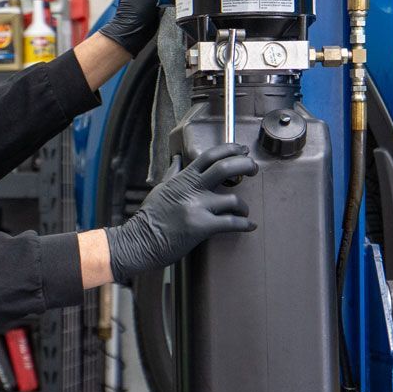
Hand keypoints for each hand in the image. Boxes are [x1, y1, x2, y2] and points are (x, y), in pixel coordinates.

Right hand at [105, 143, 258, 280]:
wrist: (139, 242)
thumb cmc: (149, 218)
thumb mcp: (160, 189)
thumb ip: (173, 173)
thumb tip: (178, 159)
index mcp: (183, 179)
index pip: (210, 156)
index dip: (230, 149)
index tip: (242, 149)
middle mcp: (191, 190)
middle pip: (226, 168)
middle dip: (245, 165)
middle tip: (253, 169)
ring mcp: (197, 208)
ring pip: (233, 200)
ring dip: (244, 206)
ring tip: (244, 212)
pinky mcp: (201, 228)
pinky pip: (231, 223)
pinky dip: (245, 224)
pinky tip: (250, 226)